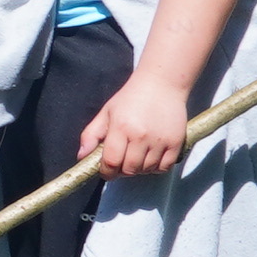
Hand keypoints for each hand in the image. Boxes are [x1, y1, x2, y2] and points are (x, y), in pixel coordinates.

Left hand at [77, 70, 192, 178]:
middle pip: (129, 170)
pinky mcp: (176, 142)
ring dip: (139, 169)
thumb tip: (81, 157)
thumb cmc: (130, 98)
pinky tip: (151, 157)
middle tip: (121, 162)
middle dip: (122, 171)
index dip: (106, 172)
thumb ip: (91, 135)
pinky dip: (156, 168)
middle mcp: (141, 136)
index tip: (106, 171)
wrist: (162, 83)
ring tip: (136, 157)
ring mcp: (160, 140)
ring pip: (146, 170)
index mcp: (121, 127)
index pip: (111, 162)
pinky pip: (164, 167)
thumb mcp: (107, 112)